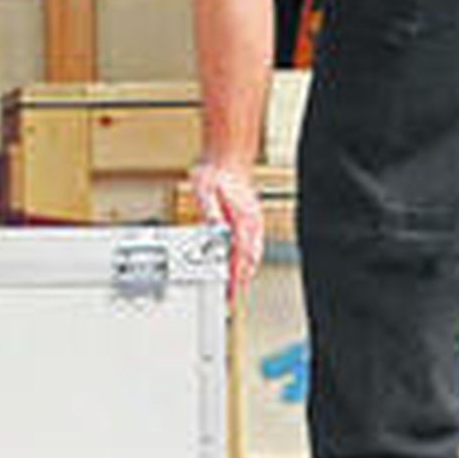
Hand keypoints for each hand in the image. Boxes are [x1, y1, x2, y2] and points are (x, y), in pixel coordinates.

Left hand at [189, 161, 264, 299]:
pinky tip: (241, 265)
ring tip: (235, 288)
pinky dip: (248, 259)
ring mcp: (253, 222)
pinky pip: (253, 245)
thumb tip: (213, 231)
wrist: (229, 158)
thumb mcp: (205, 191)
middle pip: (249, 260)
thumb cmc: (217, 173)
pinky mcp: (250, 219)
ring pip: (253, 254)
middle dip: (240, 281)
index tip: (230, 294)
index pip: (241, 257)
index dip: (235, 278)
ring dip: (245, 272)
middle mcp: (251, 223)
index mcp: (242, 220)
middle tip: (231, 298)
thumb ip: (210, 213)